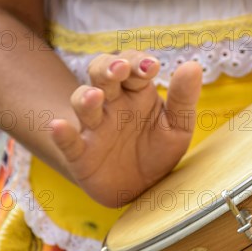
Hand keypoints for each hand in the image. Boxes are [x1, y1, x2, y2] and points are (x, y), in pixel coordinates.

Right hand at [50, 51, 202, 206]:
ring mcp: (94, 127)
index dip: (138, 61)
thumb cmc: (158, 150)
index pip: (133, 65)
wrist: (140, 189)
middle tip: (119, 69)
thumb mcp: (178, 127)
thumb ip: (183, 99)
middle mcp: (112, 104)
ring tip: (95, 96)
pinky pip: (68, 141)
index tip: (151, 67)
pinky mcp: (81, 154)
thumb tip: (193, 66)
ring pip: (82, 101)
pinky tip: (58, 127)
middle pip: (102, 74)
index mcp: (137, 93)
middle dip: (108, 68)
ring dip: (86, 97)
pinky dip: (62, 134)